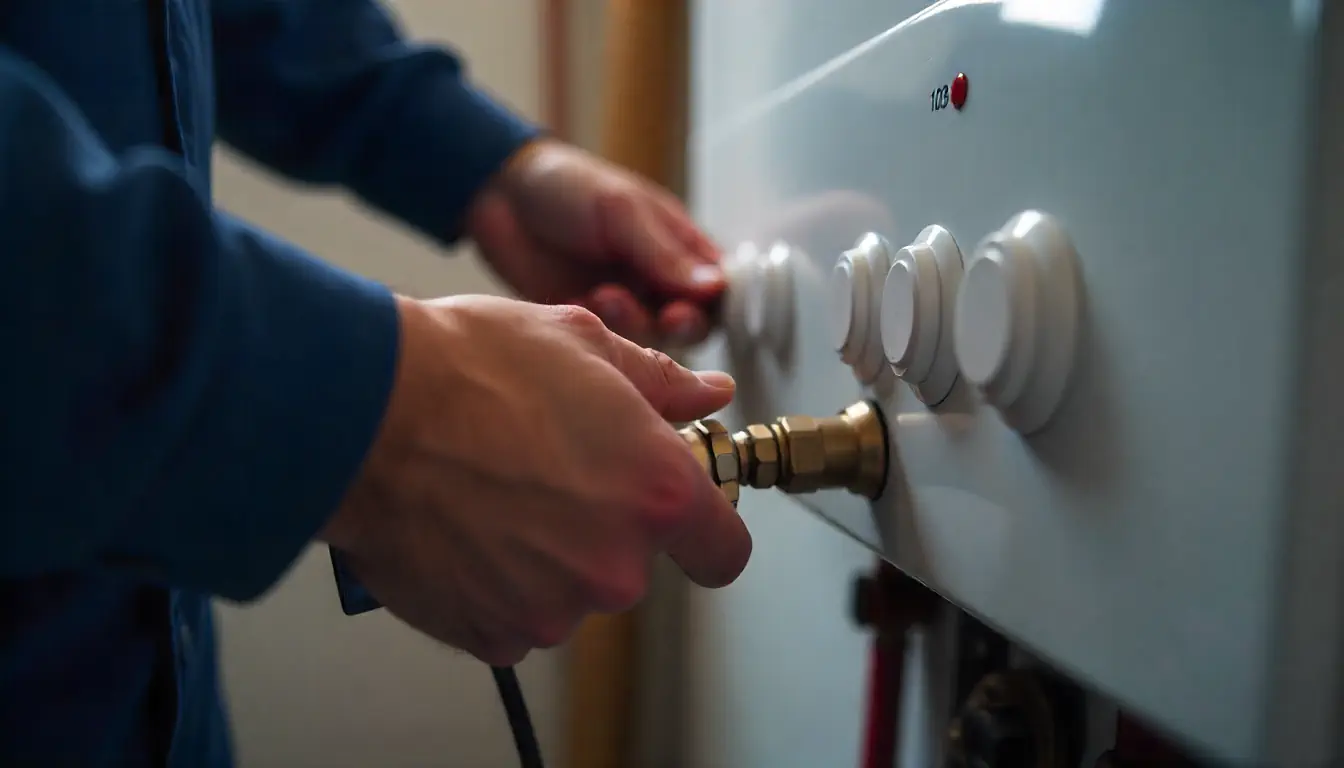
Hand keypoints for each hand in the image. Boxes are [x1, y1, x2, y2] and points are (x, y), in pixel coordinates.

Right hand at [321, 295, 751, 664]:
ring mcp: (553, 607)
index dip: (706, 531)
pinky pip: (515, 617)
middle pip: (636, 565)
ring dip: (548, 555)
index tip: (684, 517)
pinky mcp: (493, 633)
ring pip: (571, 590)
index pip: (723, 550)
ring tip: (497, 492)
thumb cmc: (468, 368)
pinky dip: (497, 585)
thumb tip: (706, 395)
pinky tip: (467, 529)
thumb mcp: (581, 345)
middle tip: (550, 472)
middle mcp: (616, 563)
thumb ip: (660, 383)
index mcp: (656, 492)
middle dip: (604, 526)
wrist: (362, 412)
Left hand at [466, 140, 723, 347]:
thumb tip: (716, 287)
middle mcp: (658, 279)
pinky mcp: (590, 321)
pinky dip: (606, 327)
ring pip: (654, 336)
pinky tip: (587, 300)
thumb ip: (664, 254)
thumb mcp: (623, 211)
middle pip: (695, 321)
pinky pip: (612, 342)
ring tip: (608, 295)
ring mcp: (626, 302)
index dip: (725, 300)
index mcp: (679, 245)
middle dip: (686, 322)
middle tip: (670, 315)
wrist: (499, 196)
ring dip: (638, 321)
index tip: (711, 304)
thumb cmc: (569, 188)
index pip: (721, 283)